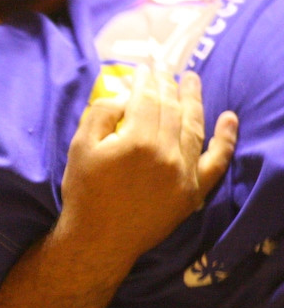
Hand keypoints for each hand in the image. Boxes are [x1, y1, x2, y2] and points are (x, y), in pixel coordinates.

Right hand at [60, 65, 237, 260]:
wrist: (98, 241)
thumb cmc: (84, 193)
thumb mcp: (79, 148)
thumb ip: (100, 115)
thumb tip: (122, 95)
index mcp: (137, 140)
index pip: (147, 98)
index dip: (146, 79)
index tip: (144, 66)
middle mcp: (166, 153)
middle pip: (171, 109)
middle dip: (168, 84)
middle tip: (166, 68)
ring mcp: (184, 173)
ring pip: (194, 126)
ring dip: (195, 100)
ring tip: (192, 81)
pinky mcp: (194, 191)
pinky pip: (216, 161)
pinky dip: (226, 139)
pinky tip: (229, 118)